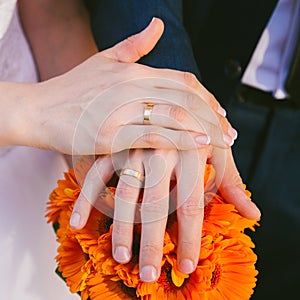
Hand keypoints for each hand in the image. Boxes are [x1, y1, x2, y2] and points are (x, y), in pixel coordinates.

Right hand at [8, 18, 235, 152]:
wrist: (39, 110)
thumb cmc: (71, 89)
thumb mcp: (103, 60)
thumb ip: (134, 45)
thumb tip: (157, 25)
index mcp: (133, 70)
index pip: (183, 81)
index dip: (206, 96)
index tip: (220, 111)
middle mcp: (132, 85)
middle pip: (186, 98)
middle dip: (213, 115)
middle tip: (230, 131)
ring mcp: (122, 109)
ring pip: (176, 115)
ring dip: (205, 128)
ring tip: (223, 141)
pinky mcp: (113, 134)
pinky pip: (156, 135)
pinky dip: (181, 139)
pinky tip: (200, 146)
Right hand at [70, 147, 260, 282]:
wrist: (165, 95)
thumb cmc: (196, 130)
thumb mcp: (217, 153)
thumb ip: (232, 184)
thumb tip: (253, 214)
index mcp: (191, 153)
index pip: (191, 205)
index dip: (189, 239)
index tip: (185, 266)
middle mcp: (162, 151)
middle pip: (156, 206)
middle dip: (153, 243)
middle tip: (149, 274)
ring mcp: (135, 147)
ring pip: (125, 194)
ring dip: (121, 228)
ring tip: (120, 257)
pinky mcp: (113, 145)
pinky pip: (96, 175)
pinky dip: (87, 199)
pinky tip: (80, 223)